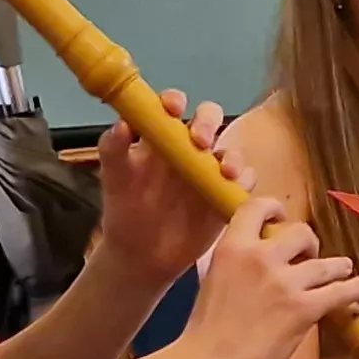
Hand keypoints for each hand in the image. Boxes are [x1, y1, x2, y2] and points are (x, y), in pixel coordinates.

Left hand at [93, 88, 233, 283]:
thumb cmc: (126, 212)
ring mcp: (210, 172)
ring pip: (231, 151)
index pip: (172, 107)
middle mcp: (189, 149)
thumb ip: (113, 150)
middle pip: (209, 121)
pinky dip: (245, 182)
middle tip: (200, 140)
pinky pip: (244, 182)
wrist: (141, 256)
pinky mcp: (225, 196)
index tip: (173, 108)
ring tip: (224, 171)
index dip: (175, 101)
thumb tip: (122, 122)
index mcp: (161, 138)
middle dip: (208, 123)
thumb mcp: (114, 181)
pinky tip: (234, 190)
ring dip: (232, 156)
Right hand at [175, 198, 358, 358]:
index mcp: (232, 248)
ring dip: (337, 266)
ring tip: (343, 269)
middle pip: (300, 233)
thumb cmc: (204, 334)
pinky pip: (342, 291)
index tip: (281, 219)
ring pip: (326, 263)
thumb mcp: (213, 281)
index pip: (258, 208)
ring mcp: (284, 282)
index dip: (275, 210)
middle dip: (308, 244)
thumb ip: (235, 265)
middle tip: (308, 258)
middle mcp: (260, 257)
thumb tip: (253, 263)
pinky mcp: (304, 309)